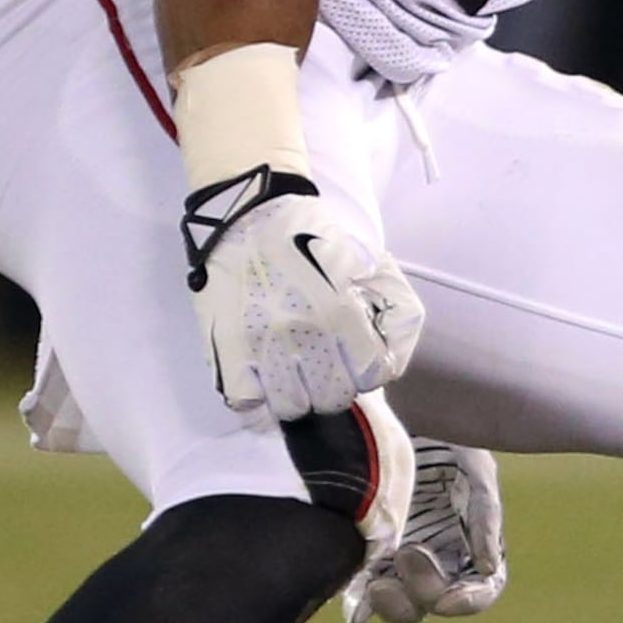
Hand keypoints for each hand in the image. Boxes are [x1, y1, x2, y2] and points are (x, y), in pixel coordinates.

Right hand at [185, 166, 423, 417]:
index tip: (358, 360)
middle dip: (336, 386)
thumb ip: (397, 308)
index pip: (372, 376)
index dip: (369, 371)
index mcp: (341, 311)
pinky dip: (258, 400)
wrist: (244, 214)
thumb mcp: (370, 262)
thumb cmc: (310, 236)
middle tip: (326, 368)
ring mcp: (260, 345)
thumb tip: (393, 356)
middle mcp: (302, 334)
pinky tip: (264, 382)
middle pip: (332, 398)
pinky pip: (245, 403)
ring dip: (299, 397)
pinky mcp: (225, 349)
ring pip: (291, 407)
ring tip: (295, 377)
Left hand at [344, 439, 507, 622]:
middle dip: (423, 593)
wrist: (392, 408)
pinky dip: (359, 606)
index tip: (447, 600)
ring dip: (392, 605)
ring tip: (376, 588)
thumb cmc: (440, 432)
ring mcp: (399, 554)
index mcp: (470, 537)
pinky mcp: (365, 549)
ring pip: (401, 602)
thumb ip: (483, 514)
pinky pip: (363, 588)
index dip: (469, 601)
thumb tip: (489, 565)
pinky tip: (353, 611)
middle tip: (407, 556)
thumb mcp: (472, 464)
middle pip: (436, 600)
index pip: (481, 587)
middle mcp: (437, 552)